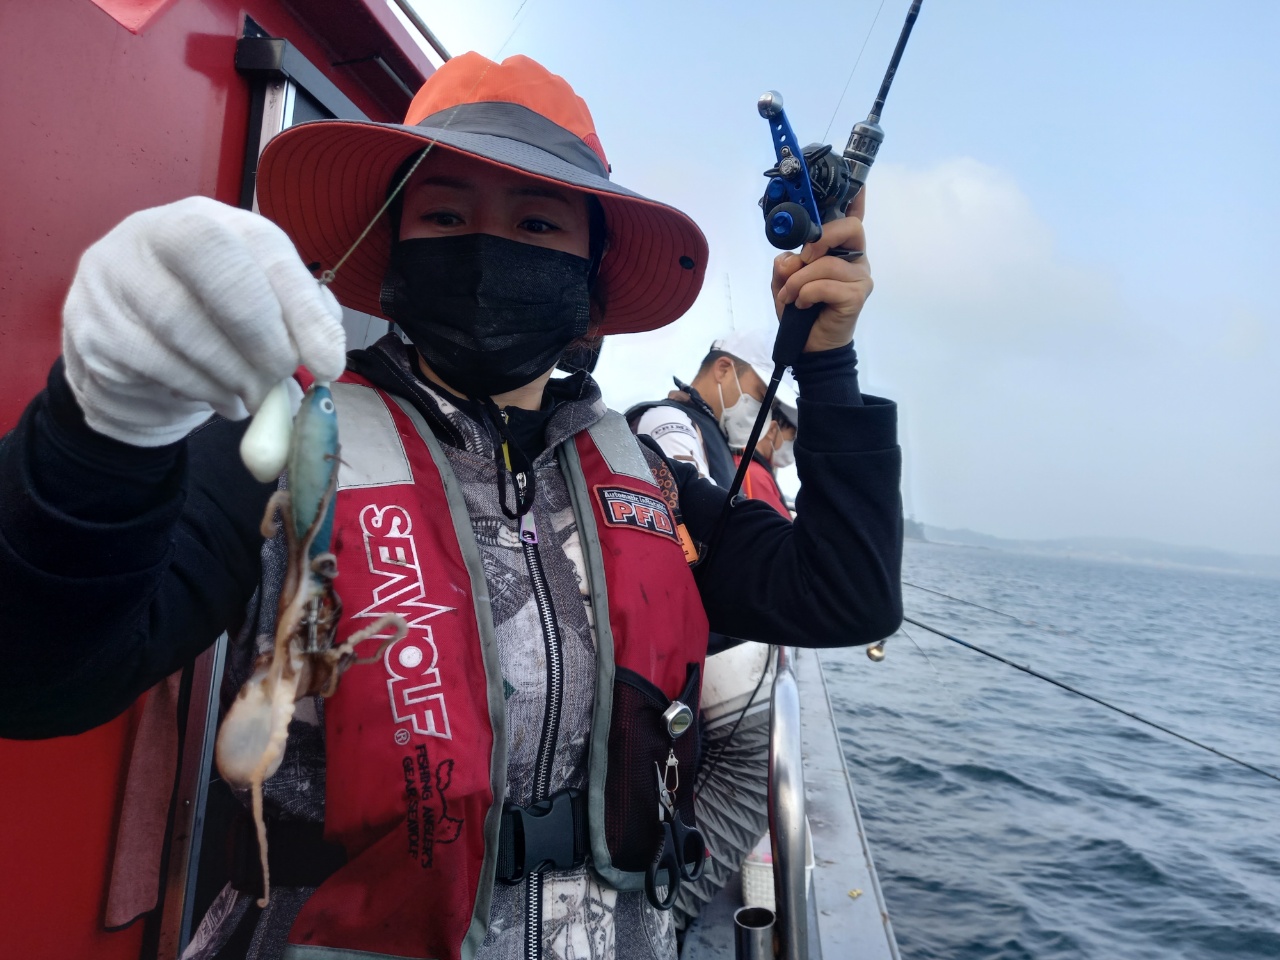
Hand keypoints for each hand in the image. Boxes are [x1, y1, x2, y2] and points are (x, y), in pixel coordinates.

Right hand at [62, 197, 345, 446]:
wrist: (131, 366)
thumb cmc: (212, 328)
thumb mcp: (263, 310)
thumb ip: (302, 320)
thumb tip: (327, 350)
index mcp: (210, 220)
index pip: (262, 246)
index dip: (302, 307)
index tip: (328, 363)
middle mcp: (155, 232)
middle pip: (221, 272)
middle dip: (264, 338)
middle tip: (283, 379)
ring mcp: (114, 277)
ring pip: (186, 328)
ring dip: (234, 375)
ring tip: (253, 396)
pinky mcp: (92, 328)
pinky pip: (155, 365)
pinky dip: (199, 392)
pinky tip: (217, 398)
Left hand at [770, 188, 871, 352]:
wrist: (810, 347)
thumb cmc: (801, 311)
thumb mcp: (784, 282)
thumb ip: (785, 264)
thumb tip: (790, 257)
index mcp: (841, 250)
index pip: (854, 218)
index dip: (857, 198)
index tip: (857, 183)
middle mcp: (856, 259)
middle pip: (850, 228)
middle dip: (821, 238)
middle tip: (803, 257)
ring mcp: (860, 277)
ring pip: (826, 263)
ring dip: (799, 281)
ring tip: (790, 297)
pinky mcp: (857, 296)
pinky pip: (826, 285)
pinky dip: (806, 294)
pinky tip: (802, 305)